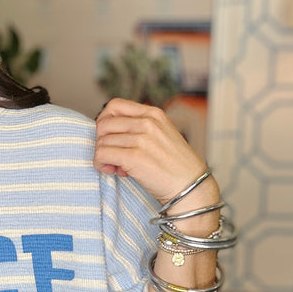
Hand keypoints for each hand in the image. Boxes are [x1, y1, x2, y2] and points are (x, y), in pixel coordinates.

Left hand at [94, 97, 208, 203]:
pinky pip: (101, 154)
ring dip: (104, 157)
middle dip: (102, 141)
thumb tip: (108, 130)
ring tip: (119, 167)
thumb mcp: (162, 134)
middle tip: (113, 155)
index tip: (108, 136)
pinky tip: (115, 171)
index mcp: (153, 114)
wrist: (190, 186)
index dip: (104, 121)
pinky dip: (101, 164)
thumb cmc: (175, 165)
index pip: (114, 105)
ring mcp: (141, 139)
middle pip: (104, 124)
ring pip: (101, 142)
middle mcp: (147, 122)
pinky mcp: (134, 157)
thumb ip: (140, 127)